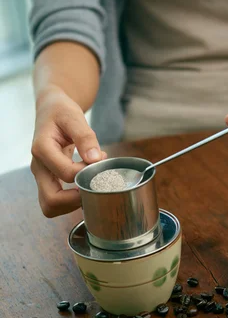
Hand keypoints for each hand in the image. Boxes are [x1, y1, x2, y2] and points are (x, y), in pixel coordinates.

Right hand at [31, 85, 105, 217]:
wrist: (51, 110)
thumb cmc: (61, 112)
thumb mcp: (74, 116)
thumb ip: (85, 137)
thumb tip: (95, 159)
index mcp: (42, 149)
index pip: (66, 174)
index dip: (87, 173)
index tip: (99, 161)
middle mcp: (38, 166)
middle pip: (51, 200)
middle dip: (76, 200)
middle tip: (93, 186)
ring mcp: (42, 176)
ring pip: (50, 206)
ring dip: (72, 204)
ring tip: (88, 186)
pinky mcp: (48, 180)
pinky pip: (56, 201)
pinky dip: (71, 200)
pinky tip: (84, 185)